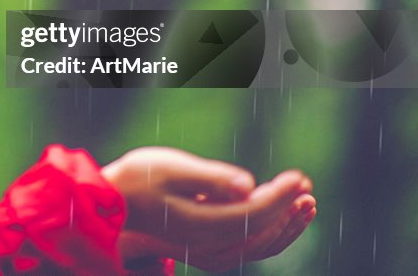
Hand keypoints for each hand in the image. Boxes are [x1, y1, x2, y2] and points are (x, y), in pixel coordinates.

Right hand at [101, 147, 315, 272]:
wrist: (113, 202)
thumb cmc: (138, 177)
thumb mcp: (171, 167)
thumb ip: (210, 177)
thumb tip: (248, 186)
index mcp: (197, 224)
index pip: (251, 215)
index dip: (279, 197)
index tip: (299, 177)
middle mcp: (204, 246)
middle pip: (259, 233)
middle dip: (287, 210)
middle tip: (306, 186)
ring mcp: (205, 252)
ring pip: (256, 246)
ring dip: (284, 225)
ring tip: (306, 204)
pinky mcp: (205, 249)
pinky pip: (247, 247)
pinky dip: (269, 234)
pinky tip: (279, 217)